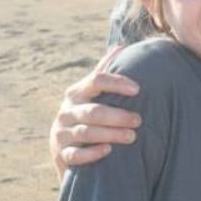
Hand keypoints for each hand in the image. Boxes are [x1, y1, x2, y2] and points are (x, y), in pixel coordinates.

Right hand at [49, 46, 141, 178]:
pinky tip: (108, 150)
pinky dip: (92, 152)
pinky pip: (76, 154)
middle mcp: (66, 111)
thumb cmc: (88, 115)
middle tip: (139, 120)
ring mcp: (62, 133)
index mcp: (77, 93)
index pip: (95, 81)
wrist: (66, 149)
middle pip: (93, 111)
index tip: (137, 89)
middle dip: (117, 115)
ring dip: (111, 134)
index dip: (116, 83)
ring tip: (132, 136)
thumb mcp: (93, 94)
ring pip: (86, 132)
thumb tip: (120, 46)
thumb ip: (105, 72)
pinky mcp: (61, 154)